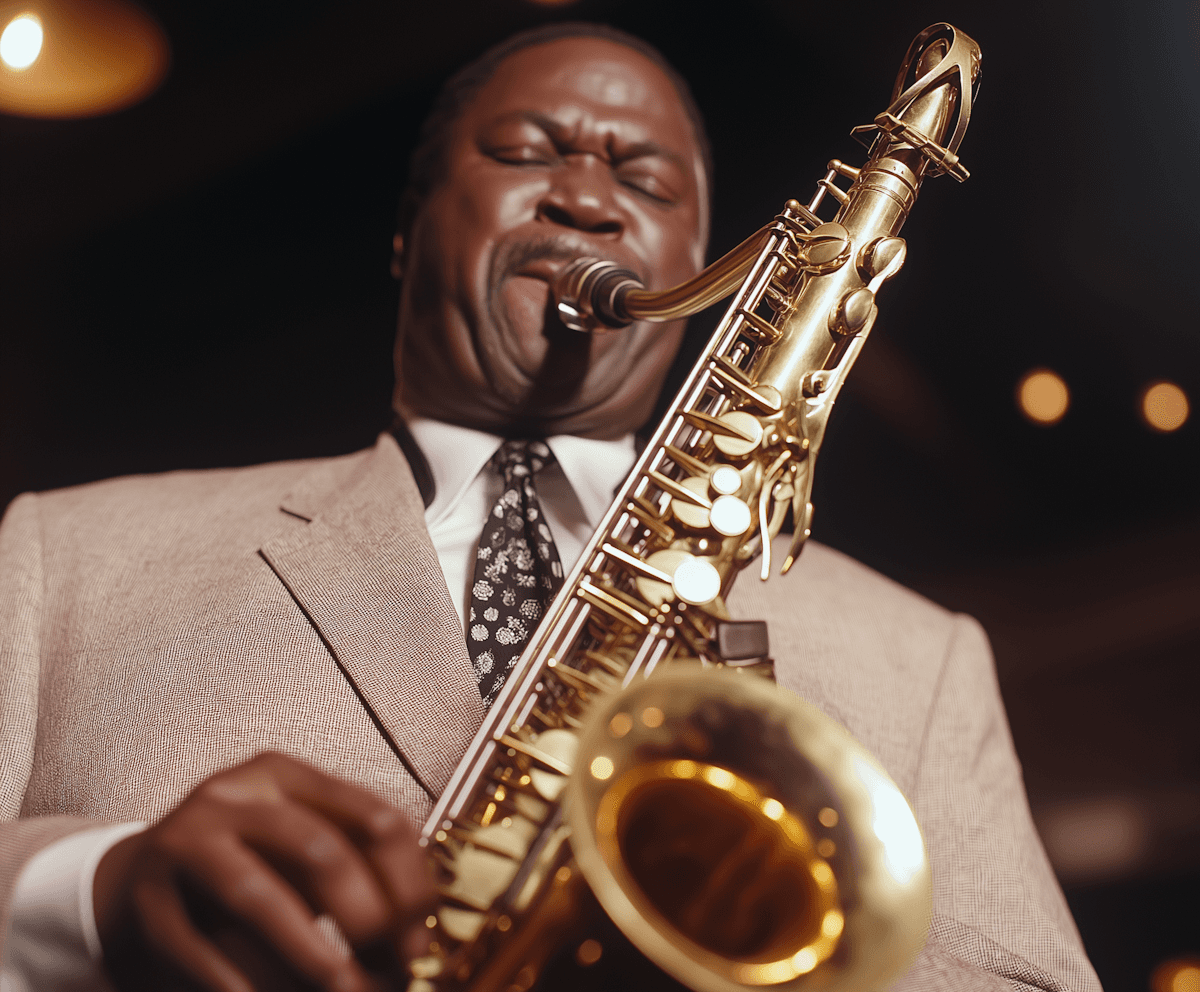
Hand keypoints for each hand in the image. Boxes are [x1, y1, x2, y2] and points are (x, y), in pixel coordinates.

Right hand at [93, 752, 434, 991]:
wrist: (129, 888)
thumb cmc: (242, 869)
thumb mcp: (300, 853)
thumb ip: (357, 877)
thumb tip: (415, 939)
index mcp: (285, 776)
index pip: (374, 818)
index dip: (409, 883)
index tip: (420, 935)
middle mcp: (233, 796)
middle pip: (320, 851)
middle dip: (367, 920)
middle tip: (392, 972)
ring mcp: (183, 843)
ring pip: (259, 897)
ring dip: (313, 958)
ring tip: (346, 990)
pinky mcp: (146, 903)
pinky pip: (204, 951)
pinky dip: (249, 986)